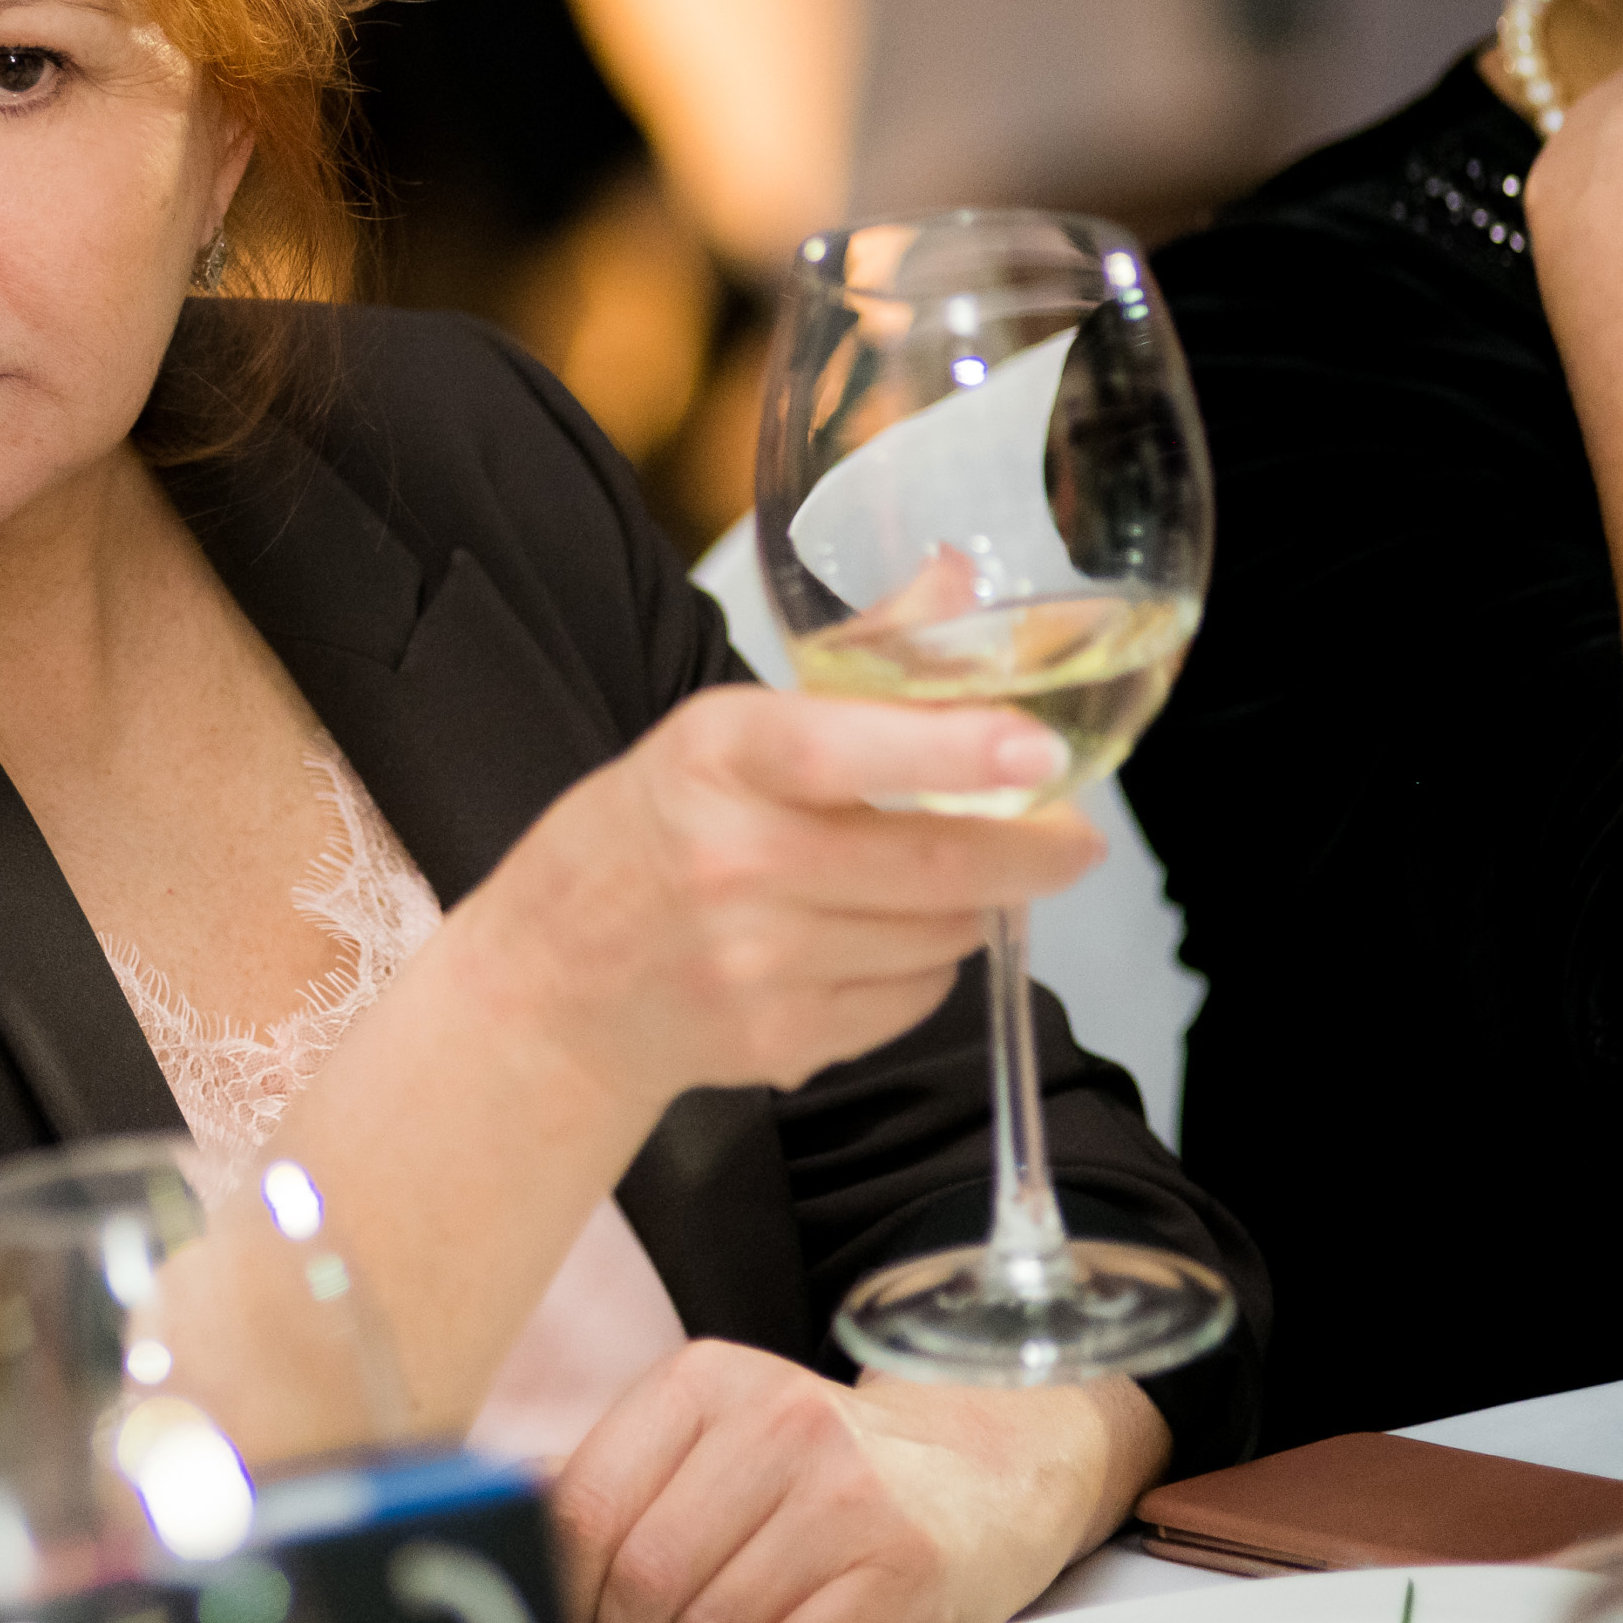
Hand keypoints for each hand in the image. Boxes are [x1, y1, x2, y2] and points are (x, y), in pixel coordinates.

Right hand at [462, 684, 1100, 1101]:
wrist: (547, 991)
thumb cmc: (641, 839)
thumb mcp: (713, 736)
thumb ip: (847, 671)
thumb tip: (957, 580)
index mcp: (710, 758)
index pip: (838, 749)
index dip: (952, 748)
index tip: (1041, 750)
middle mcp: (729, 862)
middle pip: (930, 863)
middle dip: (1031, 851)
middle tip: (1074, 838)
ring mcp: (754, 963)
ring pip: (938, 936)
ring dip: (968, 908)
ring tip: (940, 885)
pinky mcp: (779, 1041)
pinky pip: (910, 1002)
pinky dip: (923, 970)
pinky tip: (877, 943)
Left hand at [552, 1341, 1165, 1622]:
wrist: (980, 1469)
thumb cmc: (819, 1469)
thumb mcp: (715, 1438)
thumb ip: (619, 1475)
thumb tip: (507, 1516)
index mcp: (703, 1383)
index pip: (587, 1505)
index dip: (564, 1590)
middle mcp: (773, 1420)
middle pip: (645, 1576)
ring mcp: (843, 1489)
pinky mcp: (900, 1562)